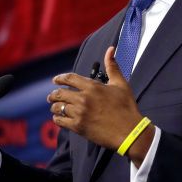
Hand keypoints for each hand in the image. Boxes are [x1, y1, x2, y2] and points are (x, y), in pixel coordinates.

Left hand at [47, 46, 153, 163]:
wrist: (130, 131)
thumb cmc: (126, 107)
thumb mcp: (121, 84)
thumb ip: (112, 66)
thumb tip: (111, 49)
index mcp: (92, 86)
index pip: (69, 78)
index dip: (60, 78)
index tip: (55, 80)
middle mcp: (83, 98)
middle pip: (60, 93)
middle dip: (53, 94)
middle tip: (51, 97)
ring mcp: (79, 113)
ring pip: (58, 107)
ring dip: (54, 107)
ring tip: (54, 107)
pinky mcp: (78, 127)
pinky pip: (60, 121)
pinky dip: (57, 119)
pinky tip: (58, 118)